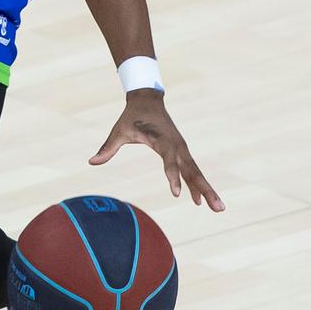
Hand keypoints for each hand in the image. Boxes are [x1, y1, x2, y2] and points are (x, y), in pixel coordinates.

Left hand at [90, 90, 224, 211]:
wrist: (147, 100)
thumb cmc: (132, 117)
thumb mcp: (118, 131)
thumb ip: (108, 148)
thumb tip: (91, 162)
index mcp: (163, 141)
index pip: (170, 162)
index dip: (172, 177)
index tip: (176, 194)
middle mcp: (177, 146)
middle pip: (193, 171)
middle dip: (205, 190)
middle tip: (218, 208)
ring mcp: (182, 149)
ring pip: (196, 173)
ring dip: (207, 190)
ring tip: (219, 209)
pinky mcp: (182, 152)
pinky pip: (191, 170)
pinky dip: (196, 185)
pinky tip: (200, 201)